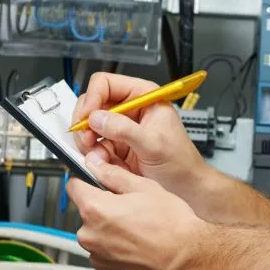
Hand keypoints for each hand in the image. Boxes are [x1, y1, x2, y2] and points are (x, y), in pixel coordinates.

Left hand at [68, 154, 205, 269]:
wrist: (188, 257)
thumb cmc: (172, 224)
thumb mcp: (145, 187)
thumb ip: (113, 175)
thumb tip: (97, 166)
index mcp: (96, 209)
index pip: (74, 187)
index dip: (86, 181)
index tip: (94, 182)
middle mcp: (90, 235)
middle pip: (87, 213)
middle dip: (104, 209)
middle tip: (131, 207)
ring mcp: (99, 257)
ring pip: (97, 235)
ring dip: (111, 231)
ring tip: (139, 229)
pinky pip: (107, 254)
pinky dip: (118, 250)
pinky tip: (140, 245)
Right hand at [72, 72, 207, 200]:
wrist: (184, 187)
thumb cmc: (180, 161)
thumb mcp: (154, 144)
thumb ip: (125, 130)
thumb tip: (97, 118)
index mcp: (143, 96)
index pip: (106, 83)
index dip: (93, 97)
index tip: (88, 117)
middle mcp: (129, 109)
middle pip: (92, 103)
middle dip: (86, 122)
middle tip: (88, 139)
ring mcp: (120, 127)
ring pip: (88, 126)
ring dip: (87, 141)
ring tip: (98, 154)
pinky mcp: (114, 145)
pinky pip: (92, 145)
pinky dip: (92, 154)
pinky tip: (103, 162)